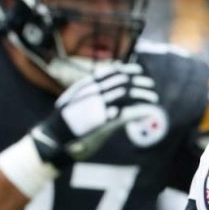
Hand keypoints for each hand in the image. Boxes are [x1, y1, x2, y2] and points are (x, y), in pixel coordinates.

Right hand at [30, 62, 157, 167]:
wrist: (55, 139)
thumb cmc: (65, 122)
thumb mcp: (74, 102)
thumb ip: (88, 93)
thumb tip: (100, 86)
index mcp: (86, 86)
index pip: (110, 73)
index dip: (127, 70)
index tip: (139, 70)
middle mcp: (93, 94)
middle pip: (123, 83)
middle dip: (140, 84)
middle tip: (151, 86)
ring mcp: (98, 108)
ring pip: (128, 97)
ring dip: (143, 96)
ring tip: (154, 100)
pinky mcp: (104, 124)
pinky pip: (127, 115)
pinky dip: (139, 112)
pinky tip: (148, 113)